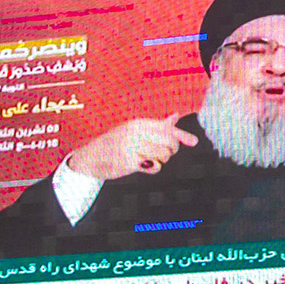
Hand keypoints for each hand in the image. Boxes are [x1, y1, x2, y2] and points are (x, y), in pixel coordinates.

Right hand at [64, 114, 198, 180]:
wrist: (90, 157)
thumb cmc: (115, 143)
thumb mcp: (134, 130)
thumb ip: (156, 125)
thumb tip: (175, 116)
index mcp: (138, 123)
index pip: (166, 127)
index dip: (181, 135)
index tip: (194, 142)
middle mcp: (136, 133)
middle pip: (169, 142)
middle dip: (171, 150)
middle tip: (163, 153)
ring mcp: (132, 147)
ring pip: (163, 155)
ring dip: (161, 159)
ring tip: (149, 158)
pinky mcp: (130, 161)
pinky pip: (154, 166)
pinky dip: (153, 167)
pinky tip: (144, 165)